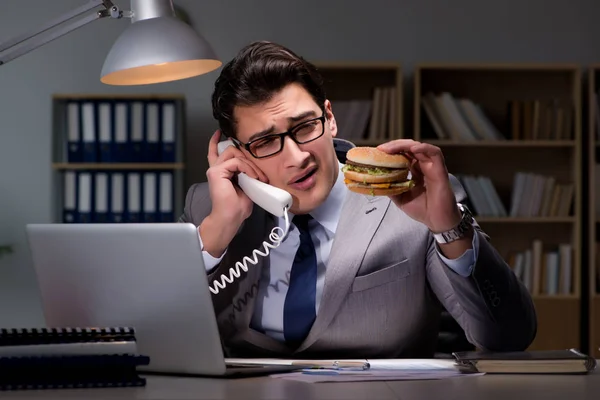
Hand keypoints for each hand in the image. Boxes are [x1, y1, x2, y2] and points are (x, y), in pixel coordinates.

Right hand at [200, 130, 267, 256]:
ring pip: (235, 153)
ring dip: (251, 165)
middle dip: (249, 159)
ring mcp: (215, 169)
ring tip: (258, 177)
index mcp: (221, 172)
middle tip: (261, 175)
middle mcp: (216, 169)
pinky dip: (248, 168)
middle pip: (232, 150)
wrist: (231, 217)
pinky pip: (236, 162)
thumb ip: (247, 174)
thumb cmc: (238, 207)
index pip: (217, 152)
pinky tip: (253, 177)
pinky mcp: (216, 172)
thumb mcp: (247, 186)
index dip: (218, 141)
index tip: (221, 132)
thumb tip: (256, 168)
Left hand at [377, 139, 460, 232]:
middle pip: (409, 148)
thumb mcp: (401, 199)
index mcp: (415, 172)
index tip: (378, 153)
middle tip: (382, 149)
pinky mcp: (440, 170)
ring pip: (419, 147)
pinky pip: (435, 153)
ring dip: (405, 145)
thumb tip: (377, 182)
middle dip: (394, 146)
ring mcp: (432, 167)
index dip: (391, 152)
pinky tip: (413, 149)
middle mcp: (423, 166)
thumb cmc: (423, 210)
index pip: (403, 155)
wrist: (438, 221)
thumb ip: (391, 188)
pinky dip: (424, 148)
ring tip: (391, 148)